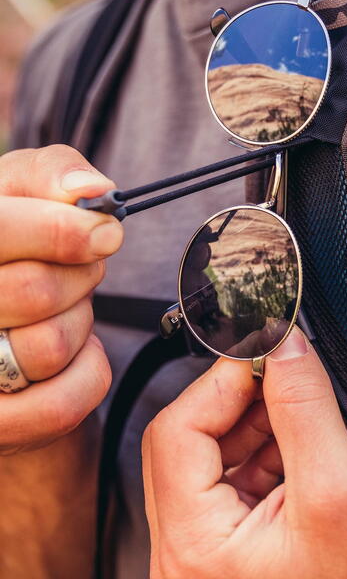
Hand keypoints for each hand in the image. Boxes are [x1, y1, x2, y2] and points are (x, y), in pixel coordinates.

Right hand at [0, 145, 122, 453]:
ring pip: (48, 347)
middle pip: (32, 291)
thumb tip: (91, 190)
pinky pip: (64, 403)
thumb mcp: (23, 191)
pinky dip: (88, 373)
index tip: (105, 232)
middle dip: (79, 278)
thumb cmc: (16, 247)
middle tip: (79, 273)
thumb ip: (53, 175)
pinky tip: (71, 356)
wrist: (3, 329)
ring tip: (62, 313)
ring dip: (78, 325)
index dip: (63, 231)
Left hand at [143, 329, 346, 578]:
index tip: (264, 355)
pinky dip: (265, 446)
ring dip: (254, 420)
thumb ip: (302, 403)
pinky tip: (303, 446)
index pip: (176, 431)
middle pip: (186, 441)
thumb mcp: (339, 484)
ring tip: (302, 416)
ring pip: (210, 454)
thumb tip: (280, 341)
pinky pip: (234, 476)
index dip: (221, 383)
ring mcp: (210, 555)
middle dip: (237, 400)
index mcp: (193, 550)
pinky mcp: (237, 549)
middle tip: (284, 375)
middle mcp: (188, 557)